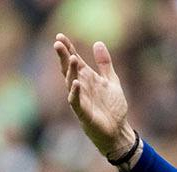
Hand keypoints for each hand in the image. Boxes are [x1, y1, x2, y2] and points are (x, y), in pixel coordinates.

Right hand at [53, 33, 136, 158]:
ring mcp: (81, 99)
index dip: (68, 48)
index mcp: (87, 78)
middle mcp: (81, 87)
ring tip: (72, 58)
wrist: (118, 131)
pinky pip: (76, 101)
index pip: (74, 60)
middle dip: (63, 56)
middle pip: (69, 69)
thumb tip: (98, 42)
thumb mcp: (111, 81)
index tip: (60, 36)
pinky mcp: (83, 113)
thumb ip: (104, 64)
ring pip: (71, 82)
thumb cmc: (113, 108)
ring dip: (70, 71)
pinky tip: (75, 82)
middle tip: (57, 43)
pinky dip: (75, 92)